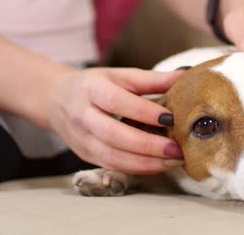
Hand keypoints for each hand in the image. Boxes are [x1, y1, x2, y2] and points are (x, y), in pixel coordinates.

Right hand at [45, 68, 184, 173]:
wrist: (56, 99)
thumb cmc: (96, 85)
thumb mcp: (121, 75)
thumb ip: (153, 79)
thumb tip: (187, 74)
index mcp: (92, 89)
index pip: (117, 102)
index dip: (143, 112)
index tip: (171, 118)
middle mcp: (83, 115)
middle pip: (114, 135)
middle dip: (148, 145)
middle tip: (177, 149)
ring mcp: (81, 138)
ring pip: (112, 157)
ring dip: (145, 163)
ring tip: (173, 161)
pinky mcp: (85, 155)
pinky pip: (112, 166)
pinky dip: (137, 168)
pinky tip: (158, 166)